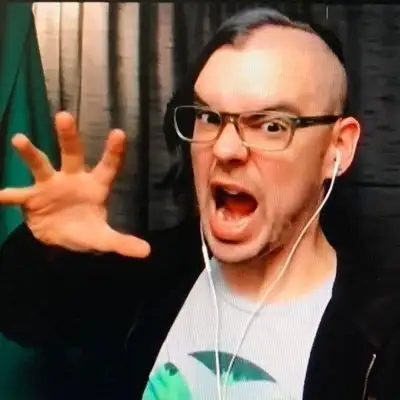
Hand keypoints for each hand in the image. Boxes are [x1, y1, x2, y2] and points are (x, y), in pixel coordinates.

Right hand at [0, 111, 149, 257]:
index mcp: (95, 186)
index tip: (120, 133)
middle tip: (64, 116)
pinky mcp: (30, 199)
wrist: (60, 241)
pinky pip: (16, 195)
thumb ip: (123, 243)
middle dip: (68, 136)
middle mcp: (72, 179)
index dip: (114, 152)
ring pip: (41, 165)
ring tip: (19, 139)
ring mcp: (49, 186)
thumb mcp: (104, 238)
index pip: (108, 167)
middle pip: (71, 154)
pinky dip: (7, 196)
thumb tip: (147, 252)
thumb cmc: (86, 231)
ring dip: (30, 153)